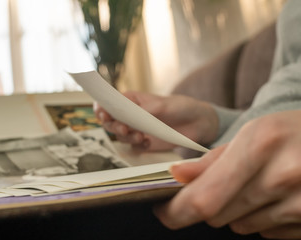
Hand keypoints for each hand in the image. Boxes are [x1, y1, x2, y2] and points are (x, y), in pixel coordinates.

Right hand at [94, 91, 218, 150]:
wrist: (198, 123)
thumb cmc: (181, 106)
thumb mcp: (164, 105)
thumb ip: (146, 110)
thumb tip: (131, 114)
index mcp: (131, 100)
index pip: (110, 103)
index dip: (102, 108)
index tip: (103, 114)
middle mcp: (131, 115)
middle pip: (110, 121)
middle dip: (113, 126)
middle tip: (124, 129)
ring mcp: (137, 129)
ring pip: (120, 136)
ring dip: (126, 137)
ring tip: (140, 136)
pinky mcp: (144, 142)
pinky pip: (133, 147)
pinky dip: (137, 146)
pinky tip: (147, 142)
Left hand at [154, 108, 300, 238]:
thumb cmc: (296, 132)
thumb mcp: (255, 131)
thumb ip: (214, 158)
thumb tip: (177, 176)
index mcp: (261, 144)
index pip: (204, 197)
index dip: (176, 211)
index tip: (163, 210)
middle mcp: (282, 177)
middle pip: (218, 215)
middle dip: (208, 205)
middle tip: (224, 184)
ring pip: (241, 226)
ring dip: (238, 211)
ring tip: (261, 184)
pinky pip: (269, 233)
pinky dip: (264, 219)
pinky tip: (280, 196)